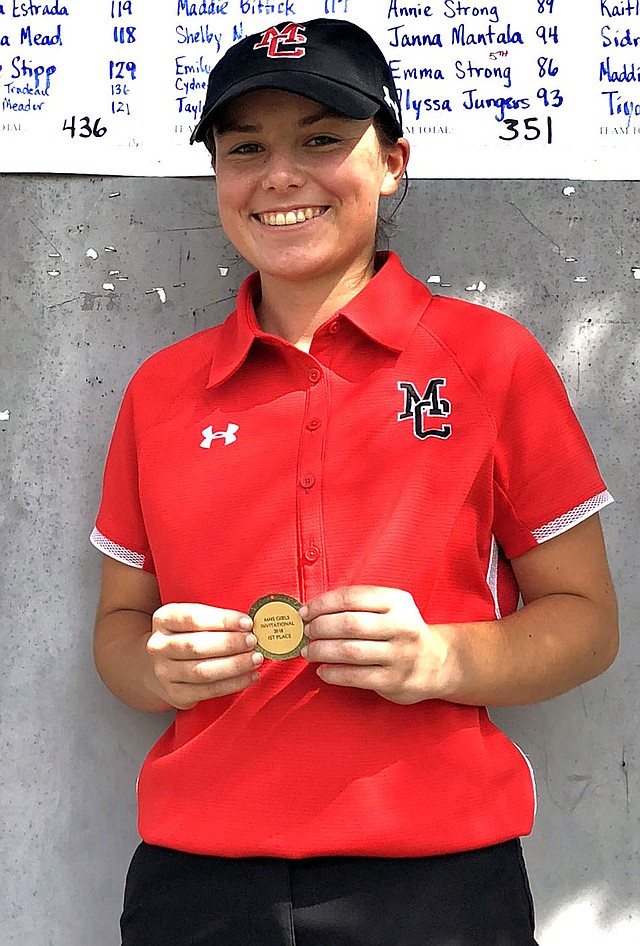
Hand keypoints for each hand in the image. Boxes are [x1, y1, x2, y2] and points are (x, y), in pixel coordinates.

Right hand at [146, 604, 262, 709]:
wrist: (159, 664)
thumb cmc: (185, 636)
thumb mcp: (191, 620)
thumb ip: (215, 619)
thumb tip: (248, 625)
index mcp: (164, 619)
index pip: (194, 618)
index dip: (223, 621)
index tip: (246, 622)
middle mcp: (159, 646)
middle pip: (197, 646)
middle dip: (230, 644)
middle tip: (252, 641)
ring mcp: (164, 672)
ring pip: (203, 671)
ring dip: (235, 665)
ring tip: (255, 659)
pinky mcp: (175, 694)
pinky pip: (208, 690)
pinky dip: (233, 684)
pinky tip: (249, 676)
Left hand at [300, 586, 450, 704]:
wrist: (437, 662)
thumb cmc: (402, 630)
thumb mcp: (391, 607)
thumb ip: (359, 605)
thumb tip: (313, 610)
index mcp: (397, 601)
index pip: (351, 597)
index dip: (322, 604)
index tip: (305, 611)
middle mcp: (401, 626)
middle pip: (348, 624)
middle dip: (319, 627)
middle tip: (306, 631)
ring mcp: (399, 655)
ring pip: (349, 651)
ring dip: (321, 651)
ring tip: (308, 651)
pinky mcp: (393, 681)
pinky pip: (354, 677)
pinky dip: (333, 673)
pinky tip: (322, 670)